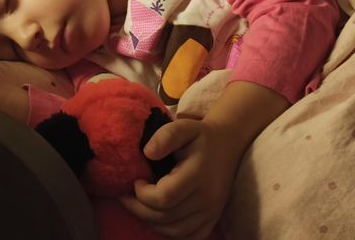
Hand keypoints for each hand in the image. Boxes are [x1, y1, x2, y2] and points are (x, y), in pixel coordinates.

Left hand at [121, 117, 239, 238]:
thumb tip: (148, 153)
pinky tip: (157, 219)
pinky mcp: (213, 219)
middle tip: (126, 197)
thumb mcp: (184, 127)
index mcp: (198, 175)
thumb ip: (166, 136)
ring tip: (139, 207)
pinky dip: (169, 233)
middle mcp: (207, 198)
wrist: (228, 145)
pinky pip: (188, 237)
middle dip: (139, 209)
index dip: (143, 194)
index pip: (164, 197)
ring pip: (174, 231)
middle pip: (166, 217)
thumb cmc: (201, 136)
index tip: (136, 181)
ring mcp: (212, 212)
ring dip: (150, 222)